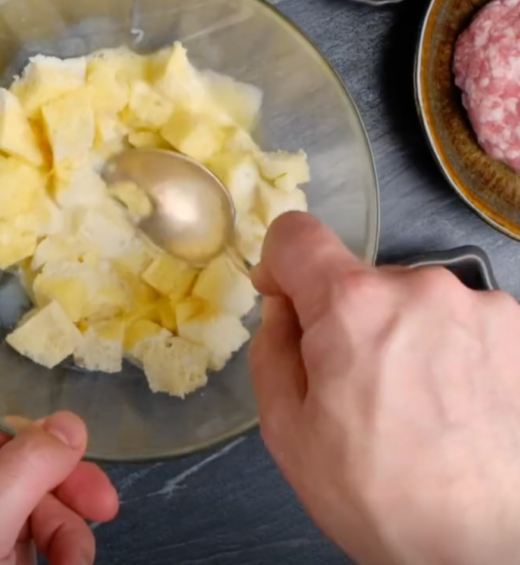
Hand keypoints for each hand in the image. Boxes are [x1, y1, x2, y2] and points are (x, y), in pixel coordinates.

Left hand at [0, 412, 117, 564]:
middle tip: (97, 533)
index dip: (54, 462)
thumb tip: (69, 422)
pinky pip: (16, 559)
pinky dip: (44, 562)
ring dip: (61, 544)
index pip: (4, 442)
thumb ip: (25, 466)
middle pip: (22, 485)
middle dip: (63, 513)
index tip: (95, 493)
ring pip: (27, 527)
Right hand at [250, 212, 519, 564]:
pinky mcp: (514, 327)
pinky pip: (453, 315)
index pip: (296, 233)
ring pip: (407, 297)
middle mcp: (420, 285)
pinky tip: (449, 397)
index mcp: (353, 305)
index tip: (286, 301)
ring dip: (397, 329)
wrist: (482, 549)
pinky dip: (441, 342)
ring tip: (410, 398)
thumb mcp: (286, 428)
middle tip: (352, 383)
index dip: (279, 264)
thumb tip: (285, 307)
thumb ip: (271, 346)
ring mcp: (476, 303)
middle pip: (355, 276)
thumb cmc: (375, 494)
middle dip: (342, 316)